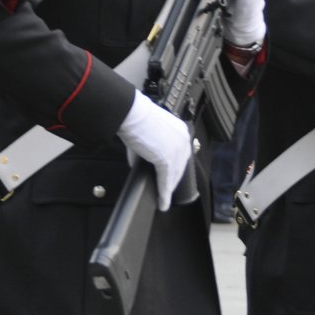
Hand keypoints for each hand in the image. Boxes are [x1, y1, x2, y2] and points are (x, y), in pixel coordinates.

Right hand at [117, 92, 193, 210]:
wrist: (131, 113)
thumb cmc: (136, 116)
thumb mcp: (147, 131)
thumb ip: (148, 147)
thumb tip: (137, 162)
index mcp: (180, 131)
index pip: (180, 155)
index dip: (175, 168)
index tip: (170, 178)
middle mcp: (182, 140)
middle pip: (179, 167)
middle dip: (173, 181)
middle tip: (166, 191)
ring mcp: (176, 151)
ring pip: (173, 176)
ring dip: (168, 191)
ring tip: (163, 201)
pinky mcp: (166, 160)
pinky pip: (165, 181)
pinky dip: (163, 193)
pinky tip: (162, 202)